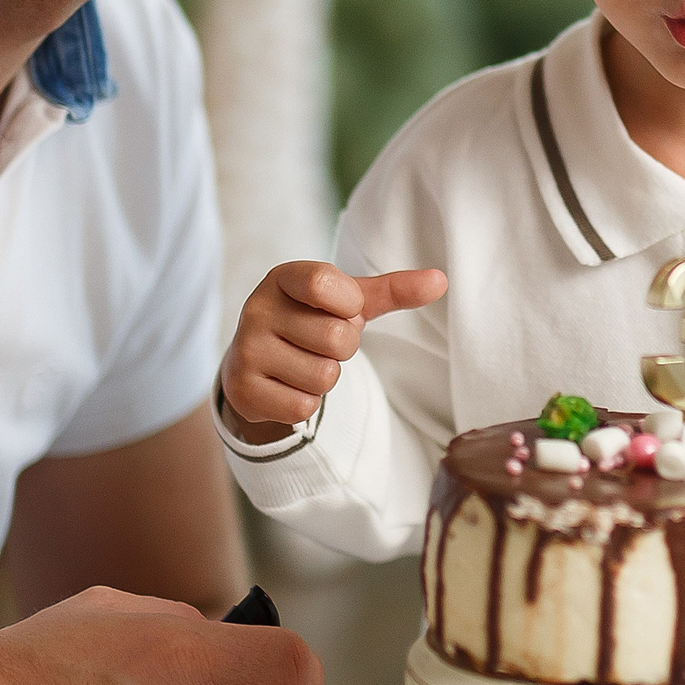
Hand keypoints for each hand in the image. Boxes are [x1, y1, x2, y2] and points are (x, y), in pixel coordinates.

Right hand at [219, 261, 446, 439]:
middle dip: (343, 349)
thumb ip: (394, 290)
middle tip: (321, 344)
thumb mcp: (348, 301)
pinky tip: (290, 385)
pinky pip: (304, 407)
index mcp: (284, 278)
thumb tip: (441, 280)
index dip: (347, 304)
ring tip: (304, 363)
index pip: (324, 282)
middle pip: (338, 340)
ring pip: (324, 377)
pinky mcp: (243, 391)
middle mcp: (257, 309)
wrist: (258, 362)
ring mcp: (246, 350)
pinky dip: (308, 402)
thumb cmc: (312, 321)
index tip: (341, 308)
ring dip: (326, 377)